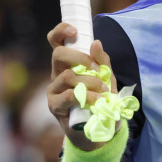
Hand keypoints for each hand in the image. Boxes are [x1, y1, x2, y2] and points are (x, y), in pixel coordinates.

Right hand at [47, 23, 115, 149]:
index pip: (56, 42)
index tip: (74, 30)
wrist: (100, 131)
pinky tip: (97, 101)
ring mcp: (54, 90)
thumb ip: (103, 62)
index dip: (60, 31)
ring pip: (67, 76)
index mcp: (68, 63)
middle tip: (97, 69)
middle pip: (58, 55)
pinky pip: (68, 95)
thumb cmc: (101, 101)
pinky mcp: (55, 106)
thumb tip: (96, 43)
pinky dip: (86, 96)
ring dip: (90, 81)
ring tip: (103, 91)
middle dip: (80, 58)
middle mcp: (57, 73)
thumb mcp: (108, 79)